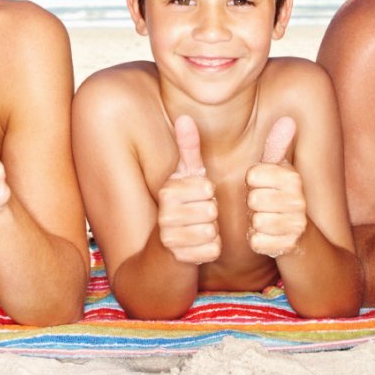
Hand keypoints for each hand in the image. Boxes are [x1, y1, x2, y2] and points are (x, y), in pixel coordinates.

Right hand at [155, 115, 220, 264]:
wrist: (161, 255)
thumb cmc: (181, 209)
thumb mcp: (184, 178)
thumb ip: (188, 148)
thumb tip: (185, 116)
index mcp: (167, 189)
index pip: (207, 187)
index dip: (208, 195)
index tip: (194, 199)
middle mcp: (164, 213)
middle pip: (211, 209)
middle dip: (210, 215)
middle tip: (196, 218)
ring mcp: (170, 237)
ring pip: (212, 231)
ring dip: (210, 233)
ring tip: (195, 232)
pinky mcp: (179, 258)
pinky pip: (213, 250)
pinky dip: (210, 251)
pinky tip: (195, 249)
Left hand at [245, 117, 304, 256]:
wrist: (306, 246)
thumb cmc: (285, 206)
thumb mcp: (282, 177)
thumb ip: (278, 149)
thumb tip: (288, 118)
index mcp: (294, 178)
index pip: (252, 175)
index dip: (252, 186)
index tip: (264, 190)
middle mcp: (299, 199)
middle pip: (251, 199)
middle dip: (253, 208)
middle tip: (267, 211)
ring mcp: (296, 224)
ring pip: (254, 221)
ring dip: (256, 226)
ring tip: (269, 225)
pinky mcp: (289, 246)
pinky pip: (256, 241)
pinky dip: (258, 243)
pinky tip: (271, 240)